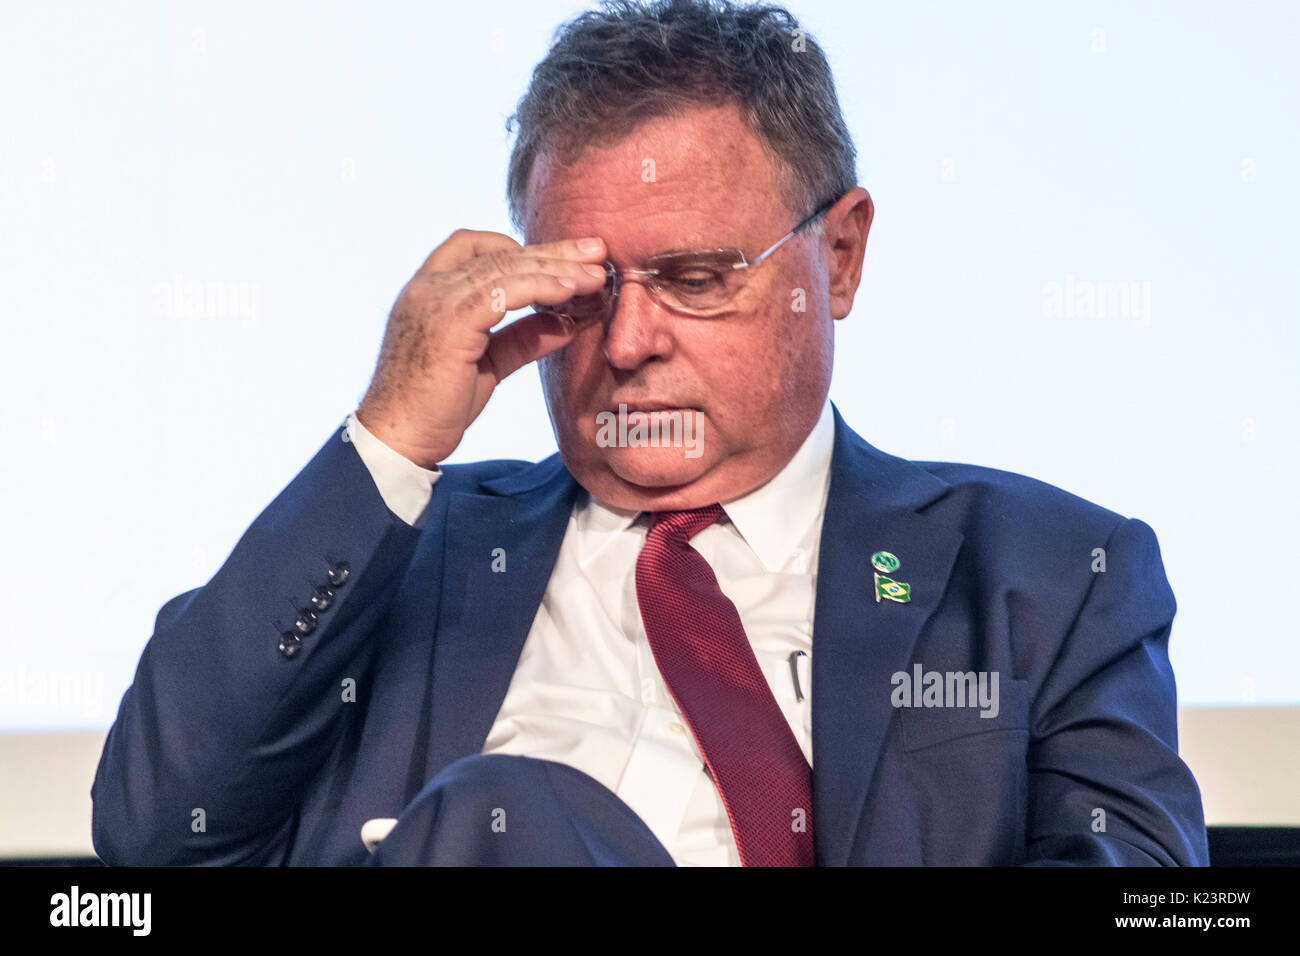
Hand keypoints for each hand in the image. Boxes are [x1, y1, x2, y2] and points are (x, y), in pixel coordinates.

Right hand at [356, 229, 607, 467]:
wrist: (400, 438)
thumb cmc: (436, 407)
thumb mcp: (488, 364)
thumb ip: (522, 338)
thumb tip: (566, 321)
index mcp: (430, 291)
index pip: (474, 246)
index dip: (519, 246)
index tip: (560, 257)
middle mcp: (429, 287)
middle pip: (500, 253)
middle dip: (553, 251)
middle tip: (597, 252)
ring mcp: (436, 300)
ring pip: (506, 268)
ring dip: (556, 268)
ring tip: (596, 274)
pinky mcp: (450, 322)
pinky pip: (503, 292)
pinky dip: (540, 287)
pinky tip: (570, 290)